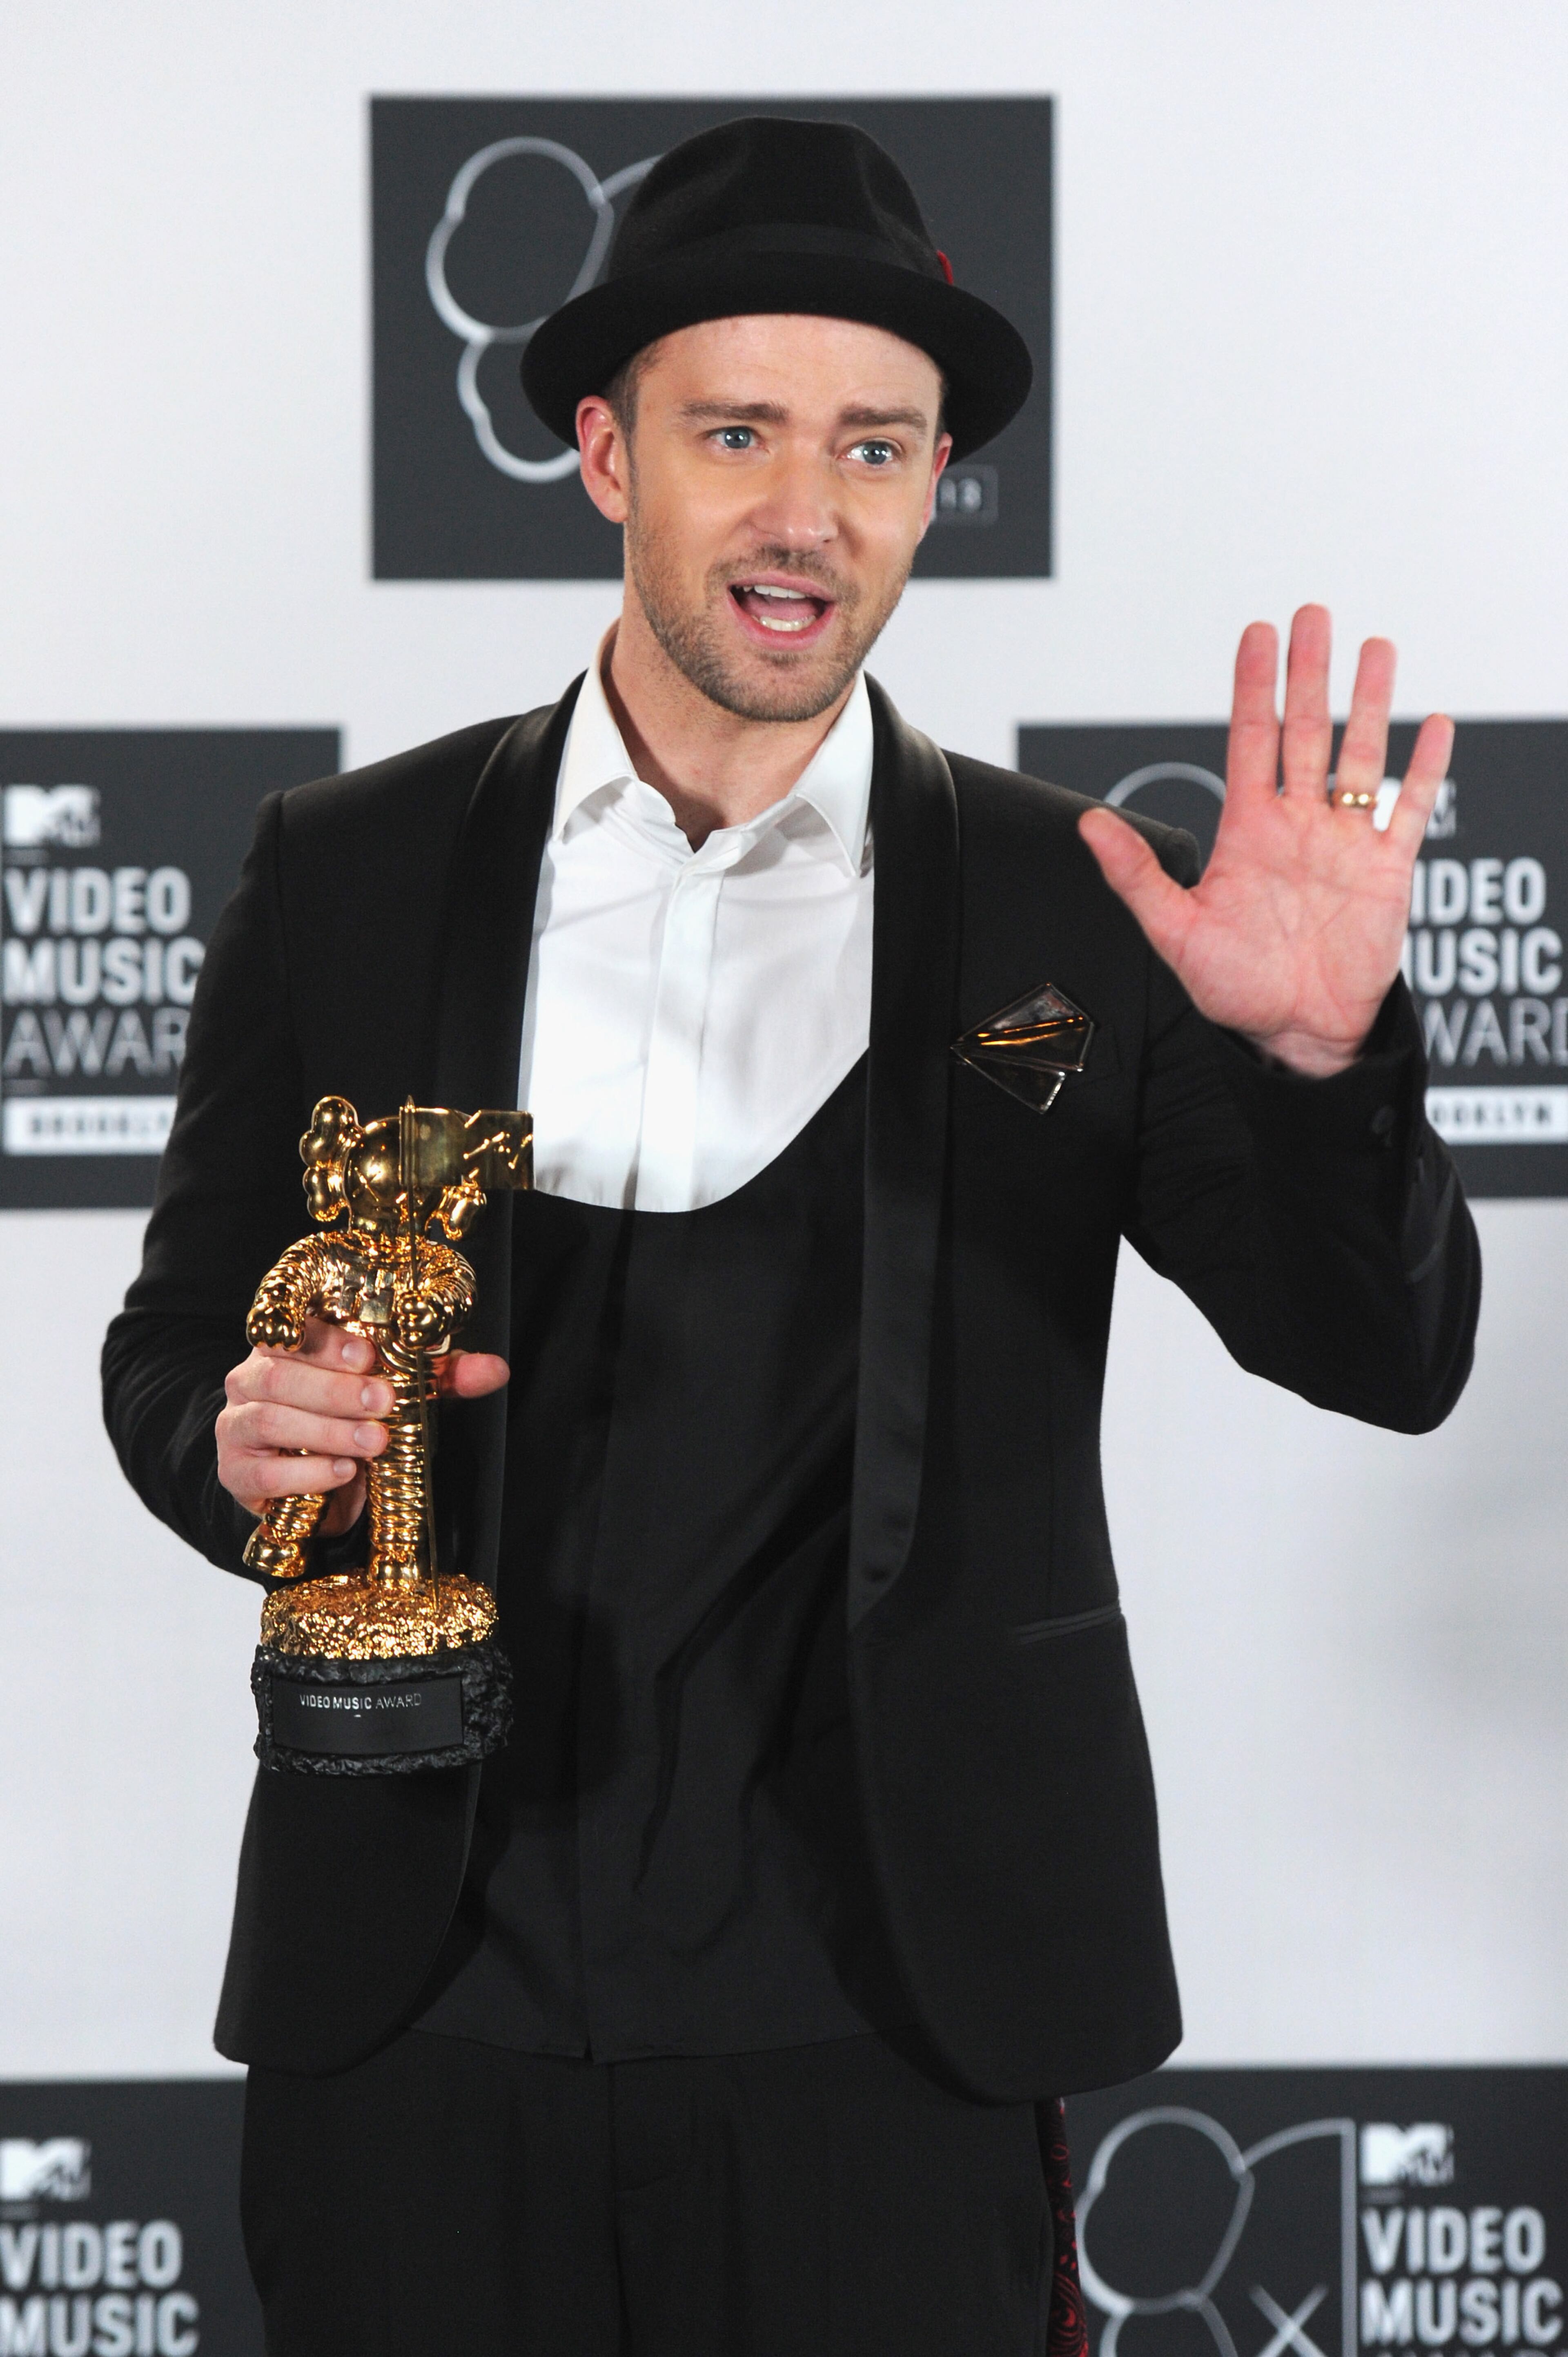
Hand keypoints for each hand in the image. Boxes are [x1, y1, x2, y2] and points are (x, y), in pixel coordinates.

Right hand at [216, 1316, 508, 1533]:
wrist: (305, 1483)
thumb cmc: (351, 1421)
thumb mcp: (399, 1393)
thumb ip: (440, 1378)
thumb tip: (496, 1370)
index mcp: (289, 1346)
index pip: (296, 1331)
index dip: (329, 1341)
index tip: (369, 1355)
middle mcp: (252, 1378)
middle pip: (280, 1375)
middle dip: (335, 1389)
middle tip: (383, 1403)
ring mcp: (236, 1425)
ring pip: (269, 1418)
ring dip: (326, 1431)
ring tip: (373, 1442)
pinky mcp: (236, 1472)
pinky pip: (262, 1473)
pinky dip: (305, 1474)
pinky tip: (342, 1474)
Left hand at [1078, 604, 1453, 1076]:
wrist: (1294, 1033)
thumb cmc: (1236, 987)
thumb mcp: (1174, 932)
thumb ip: (1135, 874)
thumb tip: (1088, 824)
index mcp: (1249, 832)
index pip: (1252, 739)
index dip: (1255, 686)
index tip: (1258, 635)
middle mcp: (1298, 825)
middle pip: (1307, 732)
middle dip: (1310, 673)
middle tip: (1313, 616)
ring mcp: (1345, 843)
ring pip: (1361, 756)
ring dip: (1369, 703)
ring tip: (1375, 649)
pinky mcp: (1386, 870)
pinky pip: (1410, 810)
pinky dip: (1424, 769)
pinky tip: (1431, 726)